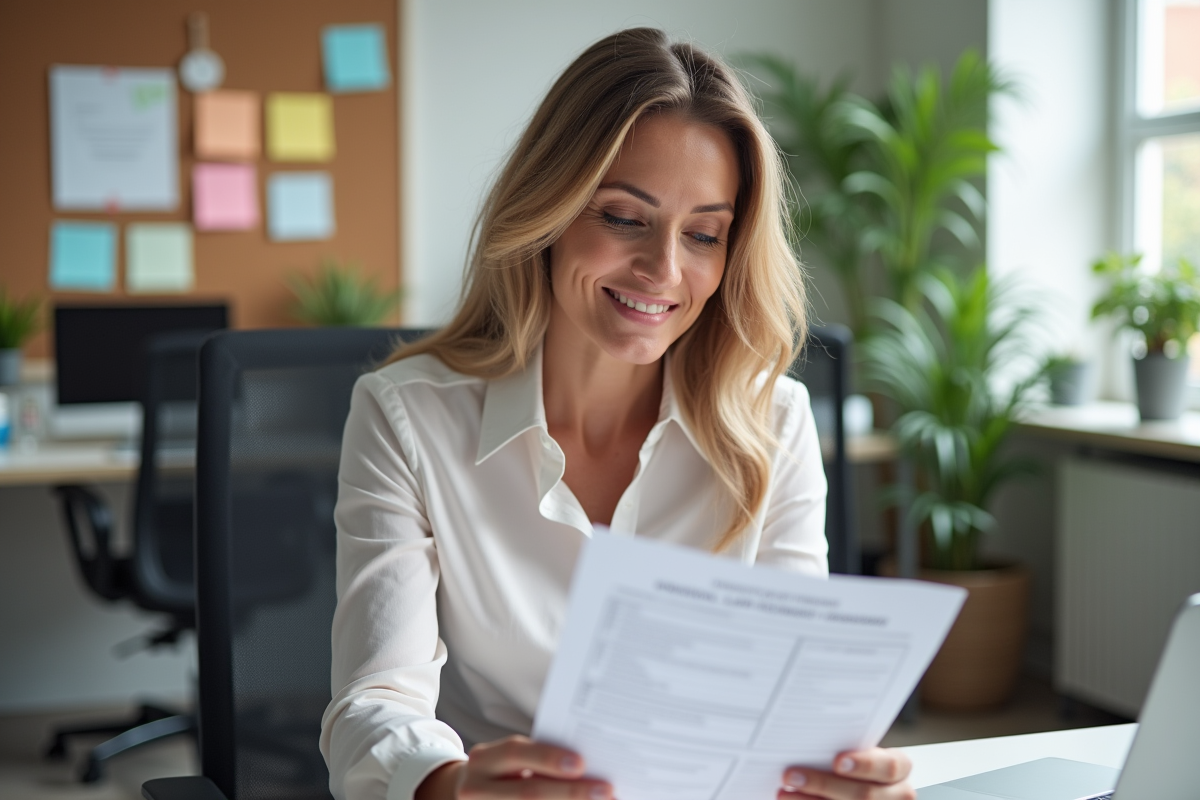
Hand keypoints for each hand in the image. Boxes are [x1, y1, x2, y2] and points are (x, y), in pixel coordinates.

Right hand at [417, 735, 611, 799]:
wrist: (471, 795)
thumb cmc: (504, 772)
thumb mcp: (511, 761)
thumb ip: (538, 760)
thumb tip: (585, 767)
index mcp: (482, 760)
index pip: (514, 753)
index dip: (547, 757)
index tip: (581, 763)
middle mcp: (474, 789)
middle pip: (526, 792)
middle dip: (570, 792)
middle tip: (606, 791)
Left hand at [780, 747, 914, 799]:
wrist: (861, 788)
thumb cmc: (857, 766)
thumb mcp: (858, 754)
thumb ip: (843, 749)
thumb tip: (808, 736)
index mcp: (900, 768)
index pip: (889, 766)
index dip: (864, 764)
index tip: (836, 761)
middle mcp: (900, 795)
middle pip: (864, 795)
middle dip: (824, 784)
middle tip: (791, 775)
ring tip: (783, 792)